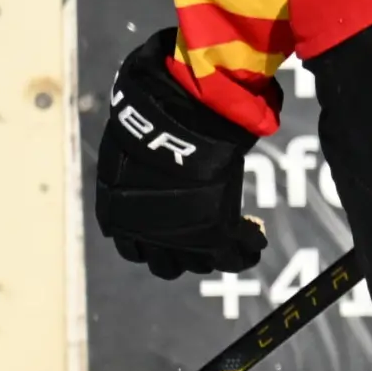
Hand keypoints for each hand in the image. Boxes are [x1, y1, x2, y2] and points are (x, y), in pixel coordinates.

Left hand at [93, 30, 266, 278]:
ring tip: (234, 234)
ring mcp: (175, 235)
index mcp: (114, 208)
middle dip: (184, 251)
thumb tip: (145, 113)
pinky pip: (233, 257)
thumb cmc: (156, 105)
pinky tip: (257, 235)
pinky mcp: (210, 233)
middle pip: (163, 264)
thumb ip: (145, 140)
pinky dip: (247, 249)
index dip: (156, 238)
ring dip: (213, 252)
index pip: (131, 246)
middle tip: (204, 233)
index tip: (178, 223)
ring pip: (196, 265)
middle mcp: (140, 230)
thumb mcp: (139, 126)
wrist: (180, 108)